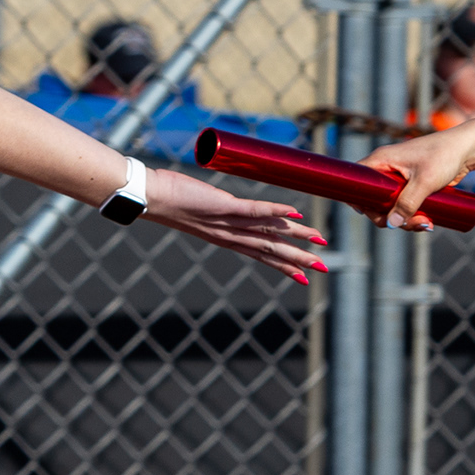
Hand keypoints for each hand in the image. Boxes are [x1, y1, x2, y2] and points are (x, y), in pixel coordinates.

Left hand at [136, 167, 325, 283]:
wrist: (151, 197)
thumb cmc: (173, 198)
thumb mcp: (202, 210)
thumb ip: (221, 211)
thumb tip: (230, 207)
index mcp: (227, 238)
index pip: (261, 255)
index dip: (284, 266)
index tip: (304, 277)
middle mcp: (230, 235)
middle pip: (271, 250)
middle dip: (298, 259)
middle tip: (323, 269)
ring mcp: (228, 221)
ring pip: (267, 233)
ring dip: (295, 238)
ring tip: (318, 242)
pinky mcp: (223, 206)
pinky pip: (253, 210)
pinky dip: (275, 212)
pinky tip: (295, 213)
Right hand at [365, 127, 474, 230]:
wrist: (468, 149)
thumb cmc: (444, 156)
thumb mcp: (425, 181)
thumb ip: (408, 202)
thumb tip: (391, 224)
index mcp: (382, 160)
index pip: (358, 181)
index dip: (361, 201)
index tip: (378, 216)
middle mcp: (387, 168)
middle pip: (375, 200)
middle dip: (392, 217)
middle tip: (412, 224)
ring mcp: (399, 177)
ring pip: (392, 206)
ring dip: (406, 219)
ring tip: (427, 224)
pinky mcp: (412, 185)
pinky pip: (405, 204)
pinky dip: (413, 215)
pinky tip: (427, 221)